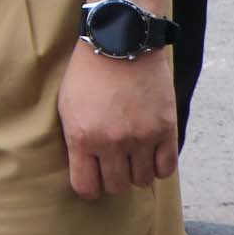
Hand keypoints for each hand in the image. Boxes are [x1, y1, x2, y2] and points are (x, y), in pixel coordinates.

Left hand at [59, 46, 178, 199]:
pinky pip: (166, 169)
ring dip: (136, 173)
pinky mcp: (165, 130)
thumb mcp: (67, 106)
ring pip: (142, 181)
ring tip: (132, 157)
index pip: (86, 187)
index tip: (92, 182)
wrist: (120, 45)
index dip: (89, 188)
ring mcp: (141, 138)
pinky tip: (151, 156)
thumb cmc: (87, 75)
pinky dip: (159, 168)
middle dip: (113, 180)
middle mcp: (111, 143)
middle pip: (116, 187)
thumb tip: (83, 169)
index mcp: (82, 137)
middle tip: (113, 166)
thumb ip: (75, 140)